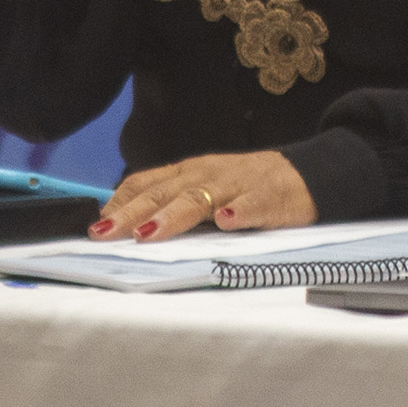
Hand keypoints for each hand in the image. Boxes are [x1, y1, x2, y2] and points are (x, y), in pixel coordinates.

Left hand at [90, 151, 313, 241]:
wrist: (310, 175)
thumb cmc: (251, 187)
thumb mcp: (208, 188)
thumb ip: (174, 203)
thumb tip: (127, 226)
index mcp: (191, 173)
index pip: (147, 183)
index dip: (121, 202)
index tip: (97, 224)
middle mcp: (209, 174)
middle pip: (165, 193)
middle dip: (133, 213)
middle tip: (107, 233)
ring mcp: (239, 184)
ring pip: (201, 198)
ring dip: (174, 215)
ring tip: (150, 232)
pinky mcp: (271, 196)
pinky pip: (254, 203)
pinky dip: (240, 211)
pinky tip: (227, 220)